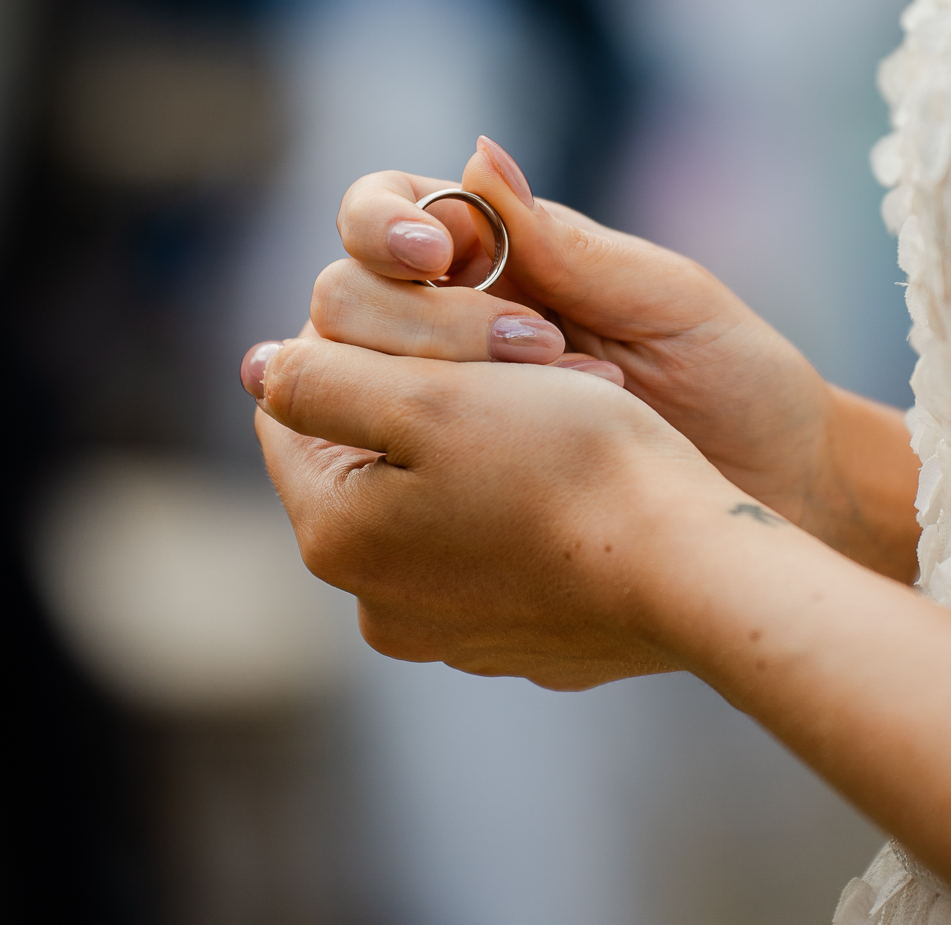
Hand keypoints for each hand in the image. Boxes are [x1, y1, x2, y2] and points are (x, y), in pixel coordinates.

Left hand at [247, 333, 733, 688]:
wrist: (689, 568)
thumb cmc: (567, 464)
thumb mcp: (426, 396)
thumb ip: (323, 377)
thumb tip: (261, 368)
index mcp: (337, 536)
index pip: (296, 407)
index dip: (356, 337)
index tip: (430, 310)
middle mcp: (377, 601)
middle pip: (365, 452)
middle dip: (423, 387)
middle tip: (509, 350)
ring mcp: (447, 630)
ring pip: (430, 496)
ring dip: (472, 439)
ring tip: (551, 402)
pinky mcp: (513, 640)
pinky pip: (488, 544)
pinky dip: (514, 499)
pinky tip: (573, 471)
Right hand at [301, 136, 917, 579]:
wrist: (779, 493)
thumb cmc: (735, 380)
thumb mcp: (663, 299)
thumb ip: (563, 242)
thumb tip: (476, 153)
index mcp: (493, 256)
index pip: (381, 215)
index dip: (383, 225)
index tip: (435, 255)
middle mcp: (445, 324)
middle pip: (343, 296)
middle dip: (418, 318)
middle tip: (536, 348)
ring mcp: (437, 407)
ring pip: (344, 380)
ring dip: (425, 386)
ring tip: (550, 411)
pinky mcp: (443, 482)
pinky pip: (379, 467)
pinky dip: (409, 461)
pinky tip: (477, 474)